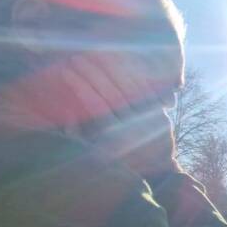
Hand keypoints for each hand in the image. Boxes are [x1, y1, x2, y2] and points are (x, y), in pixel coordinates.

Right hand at [62, 52, 179, 178]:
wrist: (157, 171)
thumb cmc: (119, 160)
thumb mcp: (97, 151)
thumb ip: (82, 135)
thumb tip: (64, 118)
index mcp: (113, 139)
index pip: (94, 104)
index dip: (81, 86)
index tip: (67, 70)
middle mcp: (132, 129)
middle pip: (111, 93)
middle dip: (93, 73)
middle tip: (78, 57)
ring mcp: (149, 122)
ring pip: (129, 89)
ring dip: (112, 69)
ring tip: (97, 54)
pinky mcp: (162, 116)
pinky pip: (146, 92)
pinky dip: (133, 77)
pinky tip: (121, 64)